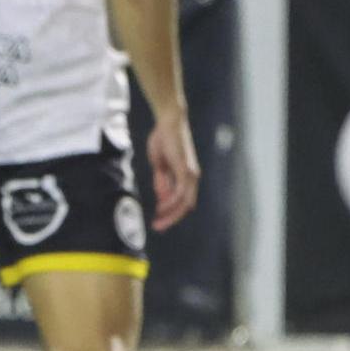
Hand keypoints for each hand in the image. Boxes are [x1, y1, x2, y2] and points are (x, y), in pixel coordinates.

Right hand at [146, 109, 200, 229]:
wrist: (168, 122)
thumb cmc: (164, 140)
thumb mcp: (160, 165)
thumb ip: (162, 180)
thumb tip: (162, 196)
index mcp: (185, 177)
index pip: (181, 201)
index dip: (170, 213)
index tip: (157, 220)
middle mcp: (191, 177)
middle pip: (184, 206)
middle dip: (171, 218)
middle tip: (157, 227)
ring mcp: (190, 174)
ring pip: (184, 202)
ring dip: (171, 214)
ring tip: (158, 221)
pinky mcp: (185, 169)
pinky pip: (181, 192)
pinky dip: (172, 202)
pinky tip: (162, 207)